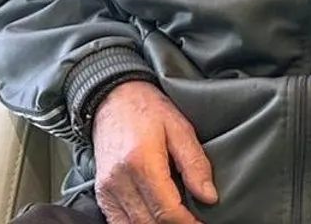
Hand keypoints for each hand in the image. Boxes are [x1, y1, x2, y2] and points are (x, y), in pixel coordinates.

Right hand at [92, 80, 217, 223]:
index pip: (166, 209)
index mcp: (142, 162)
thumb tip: (209, 196)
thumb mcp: (180, 128)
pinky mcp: (101, 192)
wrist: (113, 98)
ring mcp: (107, 188)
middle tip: (193, 223)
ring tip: (177, 220)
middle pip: (150, 222)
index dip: (187, 223)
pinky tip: (154, 219)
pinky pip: (118, 222)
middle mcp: (120, 179)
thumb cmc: (147, 109)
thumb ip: (194, 164)